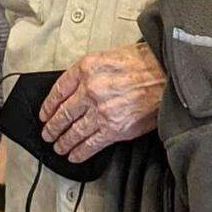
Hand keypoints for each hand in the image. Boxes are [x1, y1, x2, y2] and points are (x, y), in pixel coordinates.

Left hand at [39, 43, 165, 162]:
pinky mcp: (114, 129)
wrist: (166, 75)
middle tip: (47, 133)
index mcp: (86, 68)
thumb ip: (89, 73)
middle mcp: (90, 90)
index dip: (49, 105)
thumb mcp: (107, 57)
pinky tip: (74, 155)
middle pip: (63, 113)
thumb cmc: (142, 63)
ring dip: (63, 141)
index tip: (44, 113)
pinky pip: (91, 144)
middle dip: (52, 126)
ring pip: (74, 131)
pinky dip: (80, 151)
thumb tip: (76, 90)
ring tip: (58, 147)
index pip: (58, 90)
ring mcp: (101, 111)